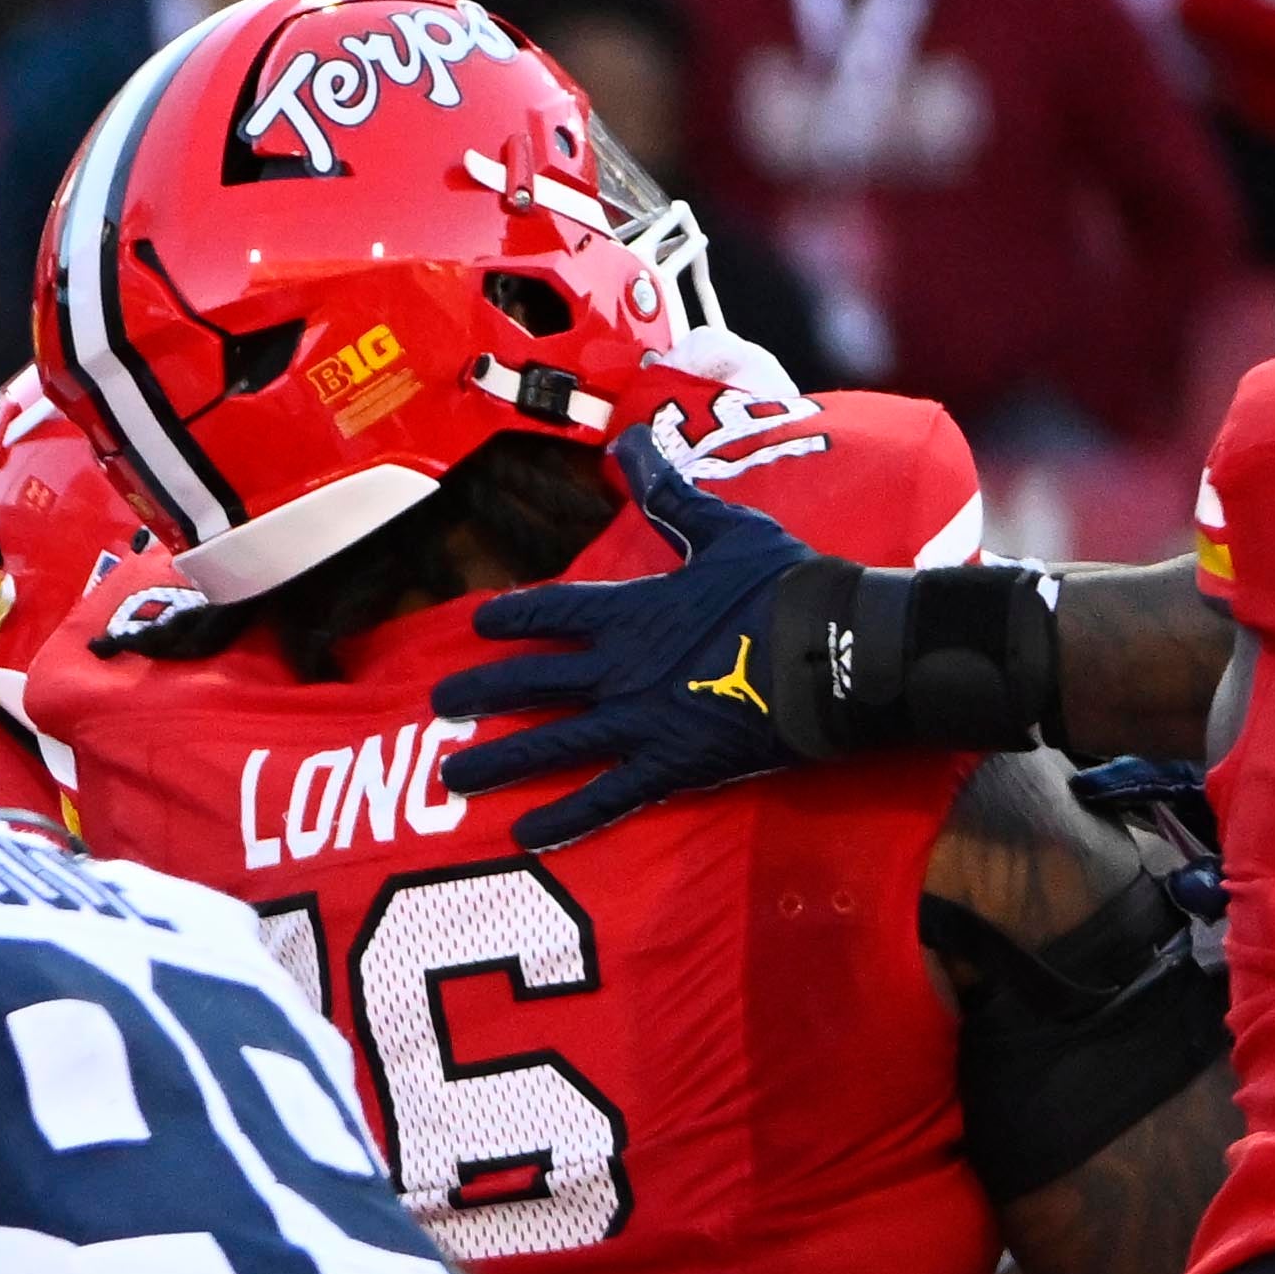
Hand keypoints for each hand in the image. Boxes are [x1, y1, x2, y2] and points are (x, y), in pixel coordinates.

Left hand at [430, 427, 891, 847]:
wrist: (837, 649)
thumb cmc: (786, 586)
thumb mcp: (725, 528)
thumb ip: (669, 493)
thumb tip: (631, 437)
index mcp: (630, 611)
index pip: (551, 613)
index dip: (511, 617)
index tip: (476, 624)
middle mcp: (619, 669)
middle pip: (531, 682)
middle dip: (480, 693)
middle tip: (437, 706)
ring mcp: (639, 722)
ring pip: (551, 746)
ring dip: (497, 764)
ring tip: (450, 777)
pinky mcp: (669, 766)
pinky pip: (605, 798)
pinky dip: (563, 819)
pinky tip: (522, 836)